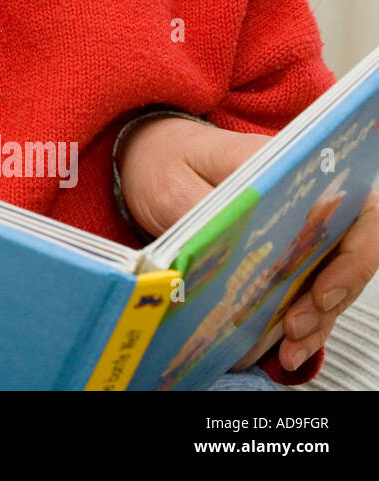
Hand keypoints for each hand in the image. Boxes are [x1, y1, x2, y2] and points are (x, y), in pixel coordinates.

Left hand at [119, 116, 378, 373]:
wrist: (152, 159)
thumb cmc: (167, 158)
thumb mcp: (172, 180)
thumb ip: (201, 212)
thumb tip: (221, 250)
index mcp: (288, 169)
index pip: (355, 209)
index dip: (354, 256)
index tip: (322, 291)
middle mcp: (304, 200)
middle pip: (348, 254)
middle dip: (332, 299)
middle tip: (296, 327)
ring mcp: (296, 231)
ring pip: (330, 281)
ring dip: (316, 320)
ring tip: (288, 349)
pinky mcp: (281, 258)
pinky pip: (303, 294)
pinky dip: (296, 326)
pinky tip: (280, 350)